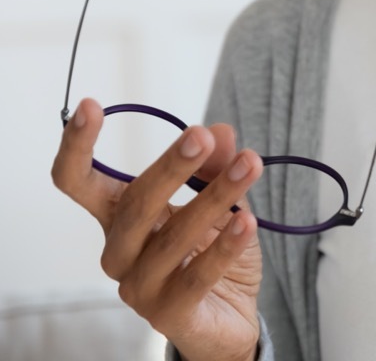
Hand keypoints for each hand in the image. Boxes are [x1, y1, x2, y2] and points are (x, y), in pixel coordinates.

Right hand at [52, 98, 262, 360]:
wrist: (230, 316)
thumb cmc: (211, 251)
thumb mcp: (219, 201)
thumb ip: (215, 168)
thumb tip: (221, 131)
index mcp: (119, 217)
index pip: (79, 182)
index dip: (77, 147)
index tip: (92, 107)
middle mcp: (120, 251)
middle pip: (134, 204)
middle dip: (170, 167)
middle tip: (202, 136)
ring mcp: (139, 286)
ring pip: (172, 237)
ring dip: (215, 197)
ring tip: (250, 166)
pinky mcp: (168, 314)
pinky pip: (196, 276)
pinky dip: (225, 247)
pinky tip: (248, 221)